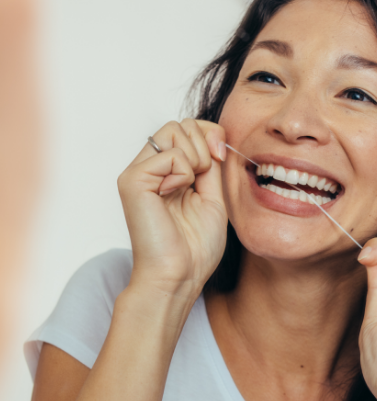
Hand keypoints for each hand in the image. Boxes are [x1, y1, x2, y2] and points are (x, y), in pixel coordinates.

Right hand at [118, 119, 227, 299]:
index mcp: (167, 173)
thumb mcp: (213, 198)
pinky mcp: (132, 181)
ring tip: (189, 188)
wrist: (180, 276)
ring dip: (196, 158)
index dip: (210, 134)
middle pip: (180, 124)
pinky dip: (183, 173)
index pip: (187, 128)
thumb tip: (214, 137)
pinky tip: (174, 194)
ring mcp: (138, 173)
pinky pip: (169, 154)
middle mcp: (148, 169)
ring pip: (173, 130)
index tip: (221, 157)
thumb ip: (211, 166)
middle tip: (205, 177)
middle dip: (204, 144)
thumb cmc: (195, 247)